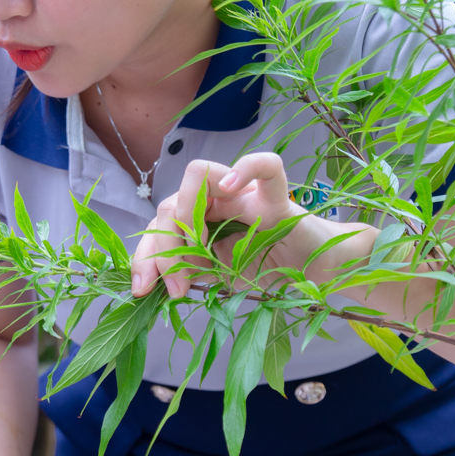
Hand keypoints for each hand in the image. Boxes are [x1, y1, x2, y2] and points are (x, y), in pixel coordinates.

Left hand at [133, 153, 309, 298]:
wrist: (310, 273)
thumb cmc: (266, 267)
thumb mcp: (216, 275)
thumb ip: (186, 269)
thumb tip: (149, 280)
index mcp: (198, 216)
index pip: (159, 224)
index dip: (146, 256)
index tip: (143, 289)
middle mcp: (215, 198)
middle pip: (170, 204)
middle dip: (164, 250)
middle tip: (178, 287)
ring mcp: (244, 193)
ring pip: (197, 177)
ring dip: (187, 221)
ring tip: (202, 258)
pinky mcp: (277, 197)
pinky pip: (266, 166)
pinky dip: (245, 167)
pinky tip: (228, 188)